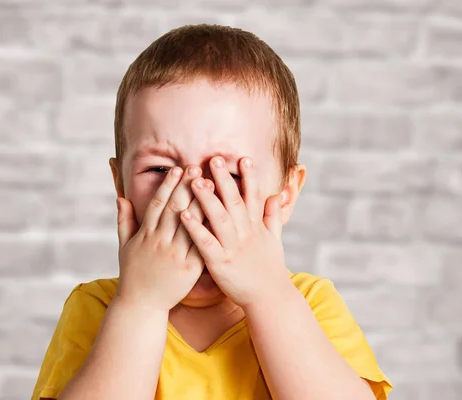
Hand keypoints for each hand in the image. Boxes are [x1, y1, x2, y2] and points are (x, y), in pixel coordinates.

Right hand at [116, 165, 214, 311]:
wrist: (141, 304)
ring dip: (200, 203)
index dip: (168, 185)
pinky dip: (209, 231)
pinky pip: (200, 246)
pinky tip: (219, 217)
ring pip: (190, 224)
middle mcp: (160, 241)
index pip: (157, 204)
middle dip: (186, 187)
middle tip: (197, 167)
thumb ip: (124, 220)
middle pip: (175, 209)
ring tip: (211, 184)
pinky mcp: (189, 268)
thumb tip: (120, 197)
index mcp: (145, 234)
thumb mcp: (124, 246)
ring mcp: (175, 254)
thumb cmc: (133, 274)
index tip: (177, 169)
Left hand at [180, 156, 290, 307]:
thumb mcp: (275, 239)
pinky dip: (196, 228)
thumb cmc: (269, 268)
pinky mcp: (220, 263)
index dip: (250, 177)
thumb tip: (277, 195)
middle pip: (234, 202)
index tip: (244, 158)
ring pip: (219, 218)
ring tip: (195, 180)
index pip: (254, 197)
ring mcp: (233, 247)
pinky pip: (206, 243)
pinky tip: (184, 215)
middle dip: (224, 179)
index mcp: (256, 227)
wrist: (268, 298)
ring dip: (207, 198)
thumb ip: (273, 216)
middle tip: (214, 158)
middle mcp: (245, 233)